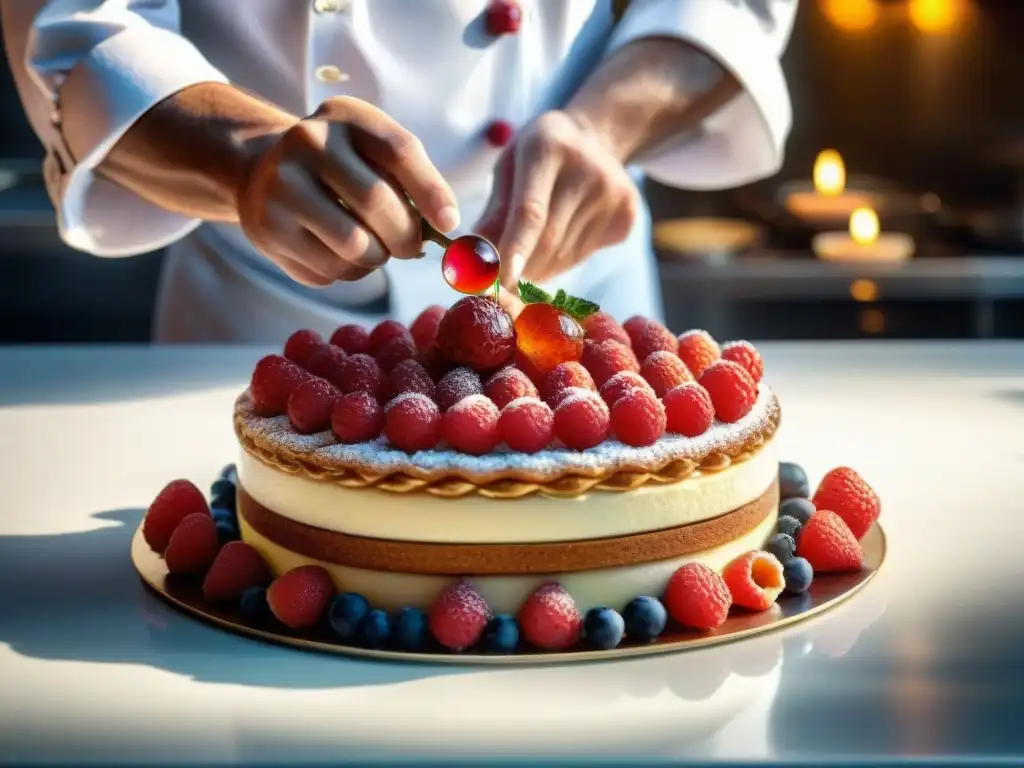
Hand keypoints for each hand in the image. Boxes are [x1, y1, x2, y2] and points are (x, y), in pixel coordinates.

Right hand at [236, 97, 458, 286]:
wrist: (263, 174)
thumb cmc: (341, 169)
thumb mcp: (372, 153)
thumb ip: (412, 179)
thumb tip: (448, 226)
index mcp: (345, 116)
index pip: (398, 150)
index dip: (431, 190)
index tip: (450, 223)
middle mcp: (307, 142)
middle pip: (375, 201)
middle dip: (405, 236)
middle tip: (412, 248)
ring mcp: (281, 186)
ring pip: (354, 246)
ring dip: (378, 259)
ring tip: (373, 248)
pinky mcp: (268, 230)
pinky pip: (329, 270)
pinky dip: (348, 271)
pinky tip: (337, 251)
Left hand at [474, 111, 638, 290]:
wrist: (597, 138)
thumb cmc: (538, 155)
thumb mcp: (510, 167)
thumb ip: (494, 210)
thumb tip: (475, 257)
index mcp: (548, 148)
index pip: (531, 212)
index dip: (515, 250)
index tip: (500, 282)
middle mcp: (586, 170)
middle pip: (548, 240)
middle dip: (521, 270)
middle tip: (500, 284)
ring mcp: (613, 193)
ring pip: (565, 255)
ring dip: (540, 268)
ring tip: (532, 252)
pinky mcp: (627, 214)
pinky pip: (585, 254)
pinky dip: (563, 260)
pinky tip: (563, 234)